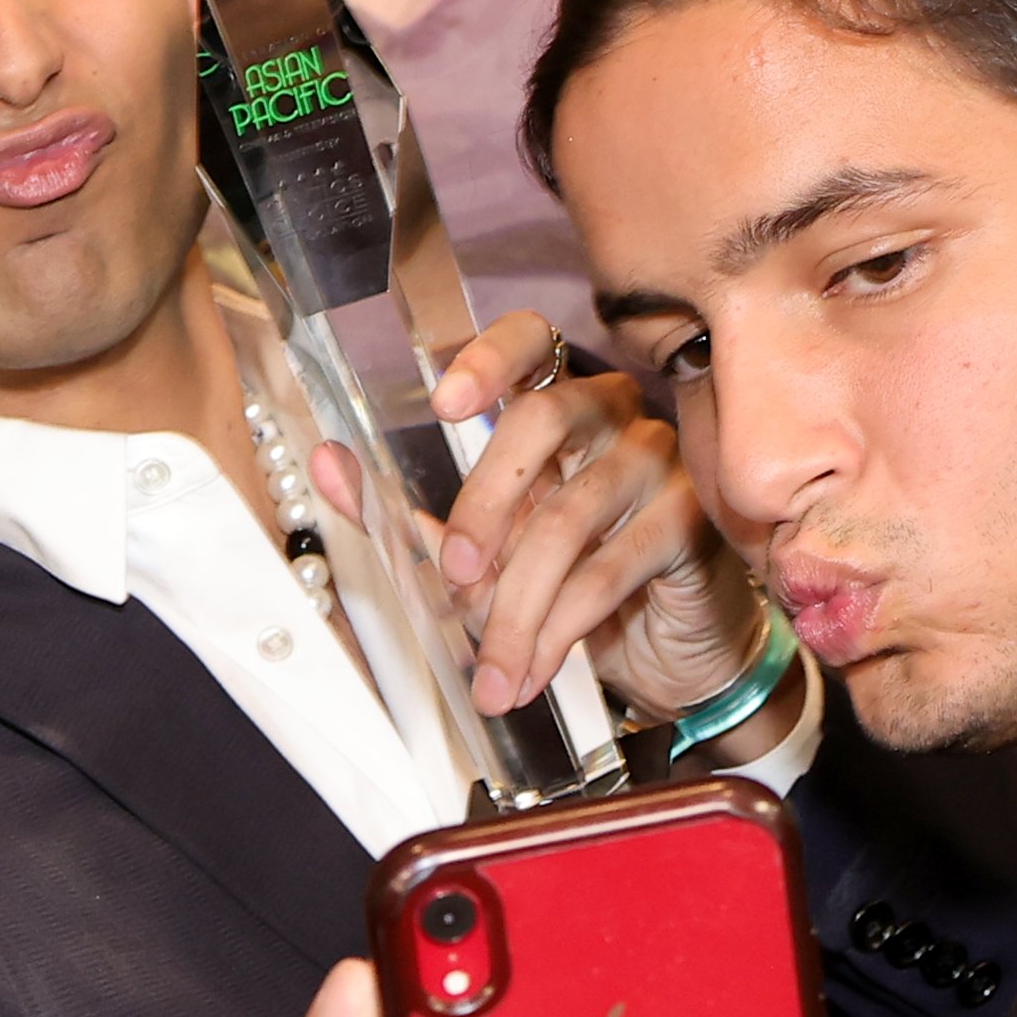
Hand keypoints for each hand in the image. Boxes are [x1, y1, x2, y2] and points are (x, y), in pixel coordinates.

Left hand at [422, 312, 768, 716]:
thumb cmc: (574, 587)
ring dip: (515, 607)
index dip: (489, 358)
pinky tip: (528, 674)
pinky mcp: (688, 522)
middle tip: (454, 574)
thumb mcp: (489, 557)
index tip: (444, 403)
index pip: (531, 342)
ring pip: (567, 517)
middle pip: (542, 420)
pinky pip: (608, 570)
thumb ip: (412, 517)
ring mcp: (657, 463)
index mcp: (558, 406)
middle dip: (483, 502)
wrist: (671, 655)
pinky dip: (556, 632)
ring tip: (487, 674)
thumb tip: (328, 464)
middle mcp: (613, 416)